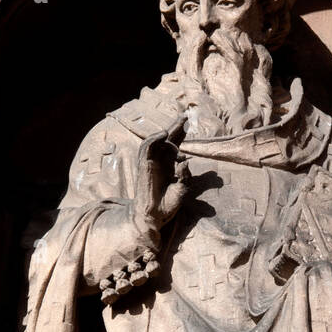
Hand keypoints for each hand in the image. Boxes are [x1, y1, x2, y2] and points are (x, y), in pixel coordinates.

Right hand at [134, 127, 190, 242]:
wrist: (154, 215)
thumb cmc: (167, 205)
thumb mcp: (182, 188)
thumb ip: (186, 175)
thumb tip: (186, 162)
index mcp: (168, 166)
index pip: (174, 145)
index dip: (180, 134)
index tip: (188, 123)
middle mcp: (159, 161)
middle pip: (166, 140)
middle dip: (175, 127)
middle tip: (185, 116)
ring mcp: (150, 162)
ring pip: (156, 141)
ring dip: (167, 131)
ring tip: (179, 122)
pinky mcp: (143, 165)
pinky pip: (147, 147)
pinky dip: (154, 139)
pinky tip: (164, 134)